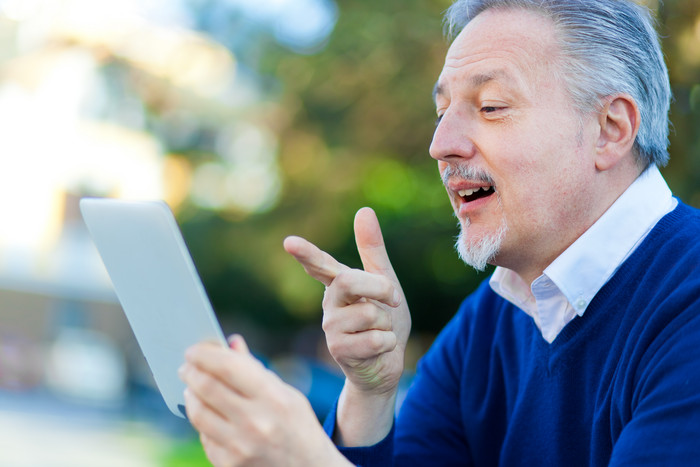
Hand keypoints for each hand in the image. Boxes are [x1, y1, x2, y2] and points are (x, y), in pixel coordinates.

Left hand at [179, 336, 350, 466]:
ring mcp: (240, 447)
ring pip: (198, 412)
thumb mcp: (287, 394)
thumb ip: (255, 369)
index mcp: (274, 398)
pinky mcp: (228, 465)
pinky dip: (201, 421)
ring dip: (190, 395)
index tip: (193, 350)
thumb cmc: (298, 427)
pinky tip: (206, 413)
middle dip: (191, 372)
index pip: (229, 367)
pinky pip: (203, 436)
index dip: (205, 355)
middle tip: (186, 366)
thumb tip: (229, 343)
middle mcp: (256, 423)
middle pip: (207, 387)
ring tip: (191, 387)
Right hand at [284, 207, 410, 444]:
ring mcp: (330, 328)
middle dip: (378, 287)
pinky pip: (375, 338)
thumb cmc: (384, 321)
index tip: (289, 243)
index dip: (306, 253)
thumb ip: (372, 249)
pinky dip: (388, 343)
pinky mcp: (338, 350)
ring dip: (387, 323)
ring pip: (369, 313)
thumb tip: (363, 210)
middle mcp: (329, 304)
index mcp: (338, 284)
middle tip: (393, 298)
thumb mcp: (385, 282)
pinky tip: (378, 349)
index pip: (320, 264)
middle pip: (348, 281)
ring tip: (379, 332)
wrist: (389, 363)